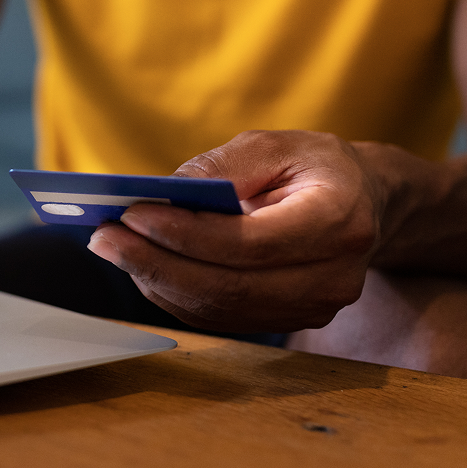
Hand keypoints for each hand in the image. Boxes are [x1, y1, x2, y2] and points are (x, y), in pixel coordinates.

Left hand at [86, 130, 384, 332]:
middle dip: (156, 262)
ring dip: (156, 280)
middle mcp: (333, 277)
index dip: (186, 234)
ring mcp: (312, 309)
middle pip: (229, 286)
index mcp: (338, 221)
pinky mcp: (286, 321)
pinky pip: (219, 317)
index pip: (250, 243)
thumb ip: (222, 166)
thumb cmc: (313, 168)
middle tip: (104, 237)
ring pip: (219, 308)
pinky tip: (142, 265)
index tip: (133, 214)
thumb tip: (165, 193)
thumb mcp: (275, 145)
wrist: (362, 206)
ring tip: (112, 247)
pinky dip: (172, 293)